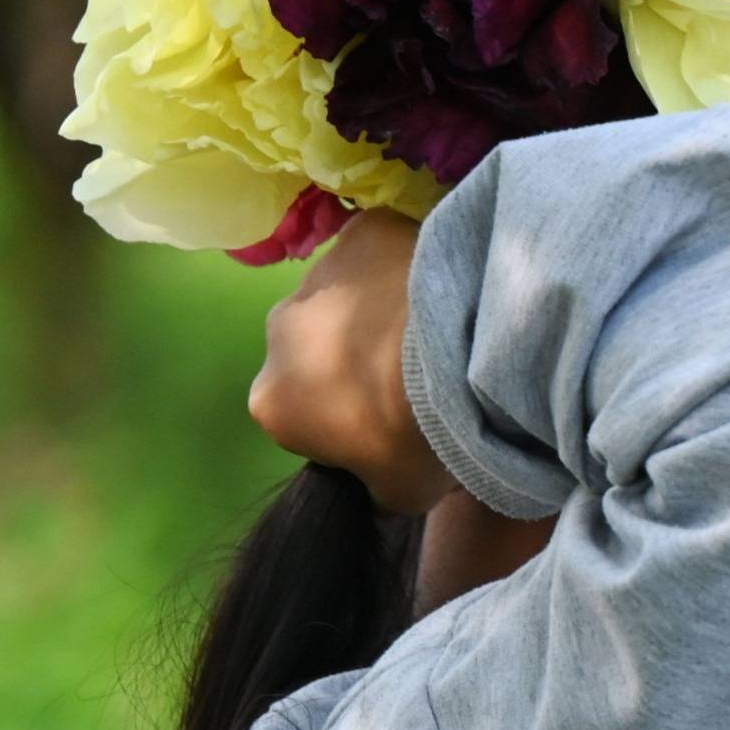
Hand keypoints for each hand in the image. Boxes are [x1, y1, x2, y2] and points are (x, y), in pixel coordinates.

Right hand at [249, 210, 447, 512]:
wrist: (457, 354)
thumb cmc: (416, 436)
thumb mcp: (401, 494)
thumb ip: (380, 495)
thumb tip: (382, 499)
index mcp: (272, 402)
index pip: (301, 418)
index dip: (342, 424)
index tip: (386, 427)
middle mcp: (277, 332)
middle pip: (313, 350)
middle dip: (351, 359)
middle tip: (414, 378)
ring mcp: (318, 273)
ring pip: (344, 297)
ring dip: (376, 310)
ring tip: (434, 332)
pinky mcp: (362, 230)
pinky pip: (381, 250)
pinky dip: (403, 264)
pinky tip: (439, 284)